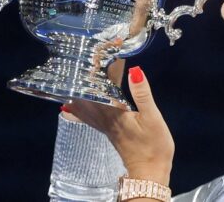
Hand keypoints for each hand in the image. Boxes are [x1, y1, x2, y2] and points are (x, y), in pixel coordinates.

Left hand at [65, 66, 174, 185]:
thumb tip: (135, 70)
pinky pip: (88, 116)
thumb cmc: (153, 146)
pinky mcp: (108, 131)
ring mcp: (104, 126)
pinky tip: (69, 108)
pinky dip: (79, 108)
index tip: (98, 52)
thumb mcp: (152, 117)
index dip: (99, 68)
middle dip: (85, 77)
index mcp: (113, 112)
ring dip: (79, 91)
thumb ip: (142, 94)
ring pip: (84, 105)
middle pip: (87, 94)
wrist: (150, 171)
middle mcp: (104, 118)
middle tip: (82, 61)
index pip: (100, 85)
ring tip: (71, 78)